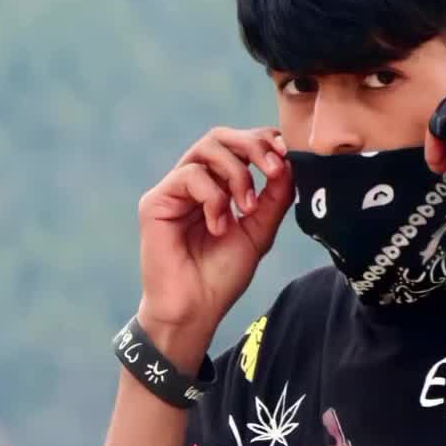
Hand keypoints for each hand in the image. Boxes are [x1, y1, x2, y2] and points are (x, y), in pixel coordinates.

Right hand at [136, 126, 293, 359]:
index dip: (263, 142)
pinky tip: (218, 226)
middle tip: (273, 168)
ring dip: (236, 173)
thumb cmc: (222, 276)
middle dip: (253, 146)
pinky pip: (190, 175)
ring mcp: (174, 190)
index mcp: (218, 186)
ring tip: (245, 207)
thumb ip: (274, 197)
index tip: (287, 156)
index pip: (239, 146)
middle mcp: (194, 182)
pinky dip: (213, 198)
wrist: (196, 309)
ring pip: (206, 149)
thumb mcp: (259, 232)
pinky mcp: (156, 201)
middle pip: (221, 137)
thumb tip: (290, 162)